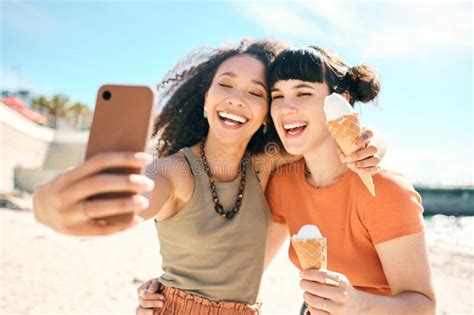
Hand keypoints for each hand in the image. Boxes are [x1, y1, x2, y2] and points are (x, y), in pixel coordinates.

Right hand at [32, 151, 153, 235]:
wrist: (40, 209)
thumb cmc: (71, 187)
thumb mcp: (76, 176)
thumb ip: (96, 172)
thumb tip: (131, 167)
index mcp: (68, 175)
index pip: (99, 161)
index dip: (124, 158)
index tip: (147, 157)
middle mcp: (64, 194)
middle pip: (99, 184)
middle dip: (126, 182)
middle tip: (149, 183)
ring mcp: (67, 214)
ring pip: (98, 208)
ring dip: (124, 205)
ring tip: (145, 202)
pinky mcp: (74, 231)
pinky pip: (100, 230)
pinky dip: (121, 226)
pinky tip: (137, 220)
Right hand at [136, 278, 164, 314]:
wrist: (166, 291)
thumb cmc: (162, 285)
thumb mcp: (159, 281)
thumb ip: (154, 284)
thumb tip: (150, 290)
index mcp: (142, 289)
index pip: (144, 294)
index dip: (153, 296)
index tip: (163, 297)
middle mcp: (140, 298)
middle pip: (143, 302)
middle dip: (153, 303)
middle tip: (162, 304)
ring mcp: (141, 306)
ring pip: (140, 310)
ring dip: (148, 311)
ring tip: (155, 311)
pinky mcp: (143, 312)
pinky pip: (140, 314)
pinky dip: (146, 314)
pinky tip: (153, 313)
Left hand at [300, 269, 361, 314]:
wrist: (358, 306)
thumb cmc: (342, 289)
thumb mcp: (338, 279)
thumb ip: (324, 275)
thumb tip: (304, 272)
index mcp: (342, 282)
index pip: (322, 276)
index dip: (308, 274)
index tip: (301, 273)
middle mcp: (341, 295)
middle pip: (315, 289)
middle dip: (304, 284)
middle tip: (302, 283)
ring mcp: (338, 309)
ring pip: (313, 302)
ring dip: (306, 295)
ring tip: (307, 293)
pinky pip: (315, 312)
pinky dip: (310, 306)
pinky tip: (313, 303)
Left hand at [337, 128, 380, 175]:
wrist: (361, 151)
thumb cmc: (351, 142)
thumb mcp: (346, 140)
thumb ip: (343, 143)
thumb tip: (340, 151)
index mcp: (366, 135)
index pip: (369, 133)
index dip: (362, 140)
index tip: (352, 146)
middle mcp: (374, 145)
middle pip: (373, 149)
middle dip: (359, 155)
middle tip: (348, 158)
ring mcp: (376, 156)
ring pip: (375, 160)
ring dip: (362, 164)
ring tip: (350, 165)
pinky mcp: (376, 165)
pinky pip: (375, 169)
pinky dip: (366, 170)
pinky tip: (357, 170)